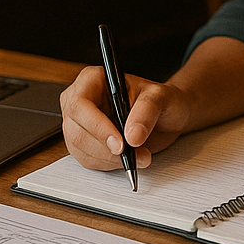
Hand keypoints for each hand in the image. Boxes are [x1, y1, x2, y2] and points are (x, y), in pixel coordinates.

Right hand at [59, 65, 193, 172]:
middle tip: (134, 153)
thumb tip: (131, 135)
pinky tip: (126, 158)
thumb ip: (147, 111)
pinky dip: (108, 164)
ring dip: (110, 159)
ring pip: (80, 148)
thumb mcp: (161, 97)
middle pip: (77, 130)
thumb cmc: (161, 100)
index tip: (120, 144)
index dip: (97, 127)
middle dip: (107, 148)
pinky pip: (86, 159)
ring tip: (139, 155)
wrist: (166, 116)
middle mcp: (80, 100)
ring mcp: (78, 122)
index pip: (80, 105)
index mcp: (93, 80)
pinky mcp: (83, 142)